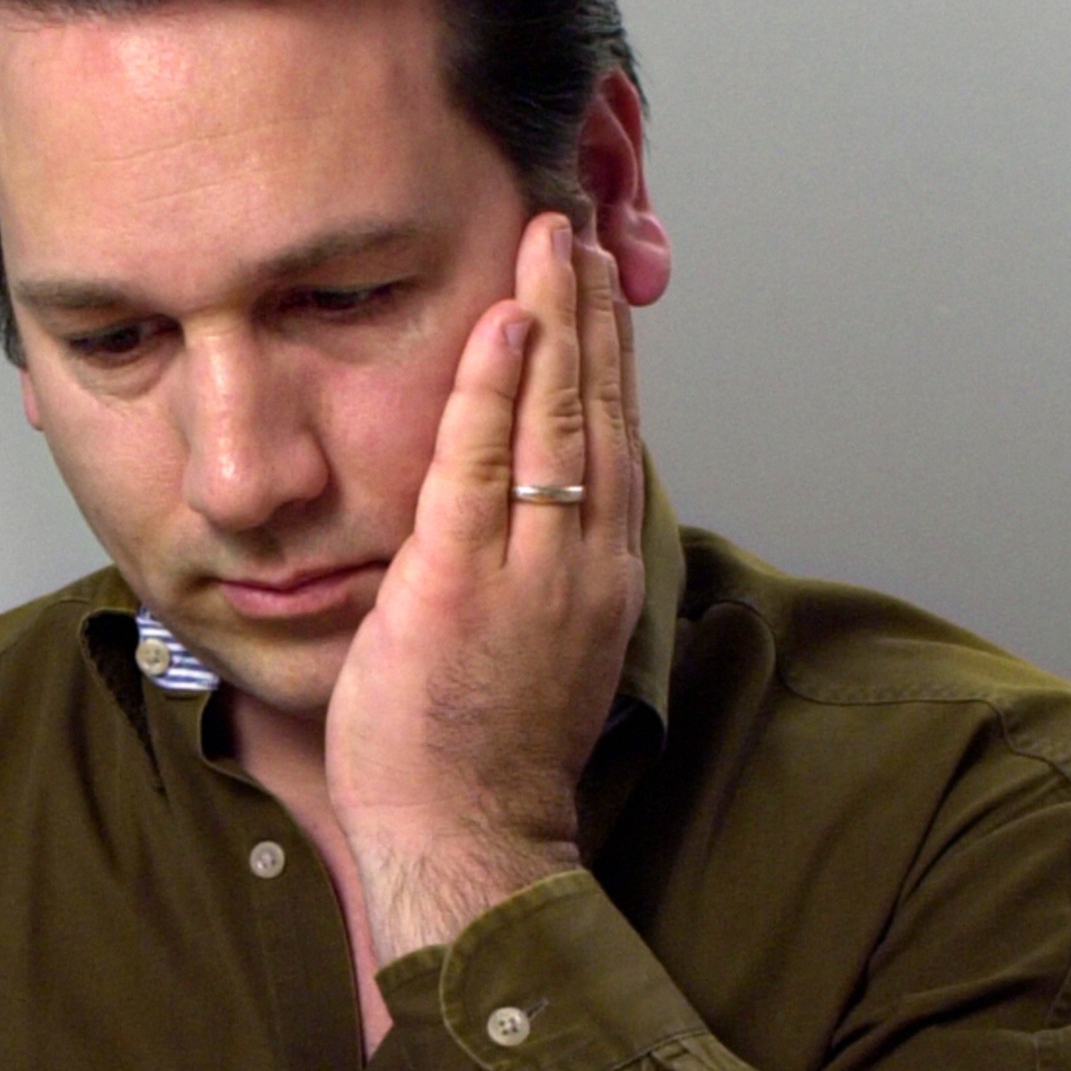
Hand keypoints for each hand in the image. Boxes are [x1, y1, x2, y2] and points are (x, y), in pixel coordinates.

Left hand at [324, 208, 644, 963]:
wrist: (472, 842)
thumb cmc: (481, 766)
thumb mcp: (528, 655)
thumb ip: (523, 579)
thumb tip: (506, 525)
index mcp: (595, 579)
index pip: (609, 442)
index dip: (605, 360)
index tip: (596, 292)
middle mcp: (581, 563)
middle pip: (599, 411)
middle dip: (592, 313)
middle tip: (581, 228)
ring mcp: (528, 571)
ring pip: (557, 419)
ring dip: (556, 320)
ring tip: (552, 239)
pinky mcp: (461, 582)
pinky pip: (481, 463)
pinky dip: (498, 386)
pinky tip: (504, 320)